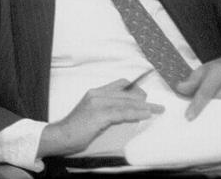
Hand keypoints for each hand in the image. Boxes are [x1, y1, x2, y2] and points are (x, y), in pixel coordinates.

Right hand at [38, 78, 163, 157]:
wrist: (62, 135)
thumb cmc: (78, 128)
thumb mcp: (93, 114)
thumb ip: (107, 109)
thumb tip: (126, 111)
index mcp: (95, 92)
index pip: (119, 84)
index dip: (135, 88)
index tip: (147, 95)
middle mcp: (96, 94)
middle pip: (126, 93)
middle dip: (144, 98)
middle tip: (158, 106)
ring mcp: (97, 103)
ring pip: (126, 102)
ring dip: (144, 106)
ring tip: (157, 110)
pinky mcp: (99, 114)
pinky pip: (122, 112)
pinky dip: (136, 113)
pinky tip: (145, 114)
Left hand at [174, 57, 220, 119]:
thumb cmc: (218, 71)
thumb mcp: (203, 70)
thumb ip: (192, 81)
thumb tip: (180, 88)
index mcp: (219, 71)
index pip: (206, 92)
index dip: (197, 106)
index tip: (189, 117)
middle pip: (220, 102)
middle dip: (208, 113)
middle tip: (198, 125)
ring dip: (220, 118)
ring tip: (209, 128)